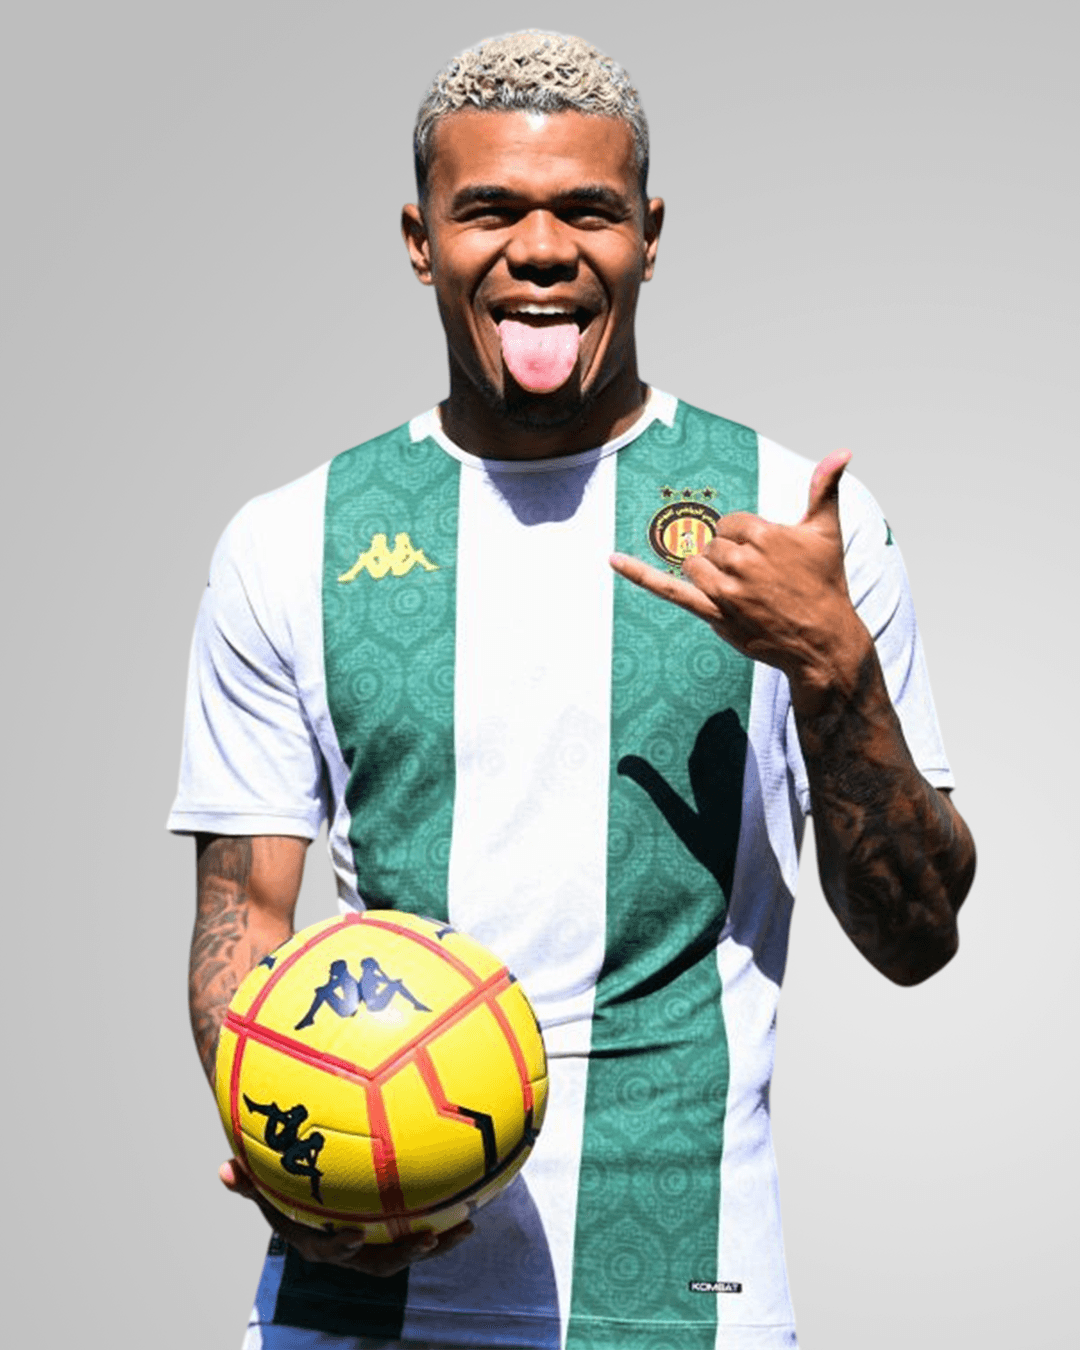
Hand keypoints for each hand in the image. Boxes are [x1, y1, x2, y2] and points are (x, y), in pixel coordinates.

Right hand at [219, 1158, 473, 1275]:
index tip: (354, 1236)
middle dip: (405, 1255)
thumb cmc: (285, 1178)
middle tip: (428, 1241)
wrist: (307, 1187)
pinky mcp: (395, 1226)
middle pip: (378, 1262)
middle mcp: (349, 1247)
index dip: (341, 1248)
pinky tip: (474, 1198)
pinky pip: (419, 1225)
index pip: (328, 1250)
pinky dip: (443, 1218)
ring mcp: (375, 1240)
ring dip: (437, 1243)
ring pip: (406, 1249)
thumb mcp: (264, 1179)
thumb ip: (248, 1179)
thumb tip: (222, 1170)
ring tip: (466, 1229)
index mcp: (318, 1240)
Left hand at [610, 450, 868, 706]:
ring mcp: (726, 590)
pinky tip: (612, 560)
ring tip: (739, 588)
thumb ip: (825, 488)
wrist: (822, 640)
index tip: (765, 557)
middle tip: (759, 579)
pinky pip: (668, 589)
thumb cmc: (825, 583)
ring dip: (710, 572)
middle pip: (712, 544)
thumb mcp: (826, 532)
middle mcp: (742, 561)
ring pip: (696, 564)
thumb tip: (842, 450)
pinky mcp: (713, 613)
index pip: (731, 523)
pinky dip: (639, 574)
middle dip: (730, 558)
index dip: (745, 538)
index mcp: (764, 534)